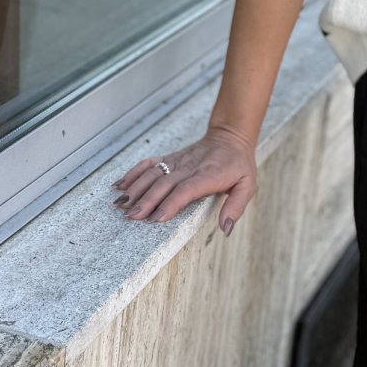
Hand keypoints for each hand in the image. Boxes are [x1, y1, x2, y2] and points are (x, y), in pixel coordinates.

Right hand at [111, 123, 256, 236]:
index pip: (185, 190)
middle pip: (163, 184)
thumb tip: (226, 229)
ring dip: (135, 189)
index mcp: (207, 176)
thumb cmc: (239, 165)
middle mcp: (189, 168)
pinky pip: (149, 164)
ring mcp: (177, 162)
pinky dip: (133, 173)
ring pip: (152, 174)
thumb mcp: (247, 186)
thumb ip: (236, 207)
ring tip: (121, 205)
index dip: (170, 203)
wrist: (230, 137)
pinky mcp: (170, 158)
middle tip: (130, 217)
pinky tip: (119, 185)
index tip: (155, 218)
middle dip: (146, 201)